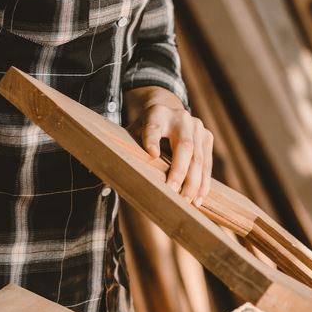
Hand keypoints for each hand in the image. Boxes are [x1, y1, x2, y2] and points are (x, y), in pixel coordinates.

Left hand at [125, 87, 213, 206]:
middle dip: (180, 172)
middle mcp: (181, 117)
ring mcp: (198, 126)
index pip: (154, 127)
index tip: (151, 154)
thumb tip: (104, 182)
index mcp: (158, 114)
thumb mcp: (134, 132)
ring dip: (195, 182)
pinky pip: (207, 162)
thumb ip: (126, 149)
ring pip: (199, 157)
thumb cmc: (146, 128)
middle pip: (184, 146)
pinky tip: (199, 197)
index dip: (153, 140)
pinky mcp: (207, 137)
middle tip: (174, 195)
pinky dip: (204, 181)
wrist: (167, 109)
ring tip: (189, 202)